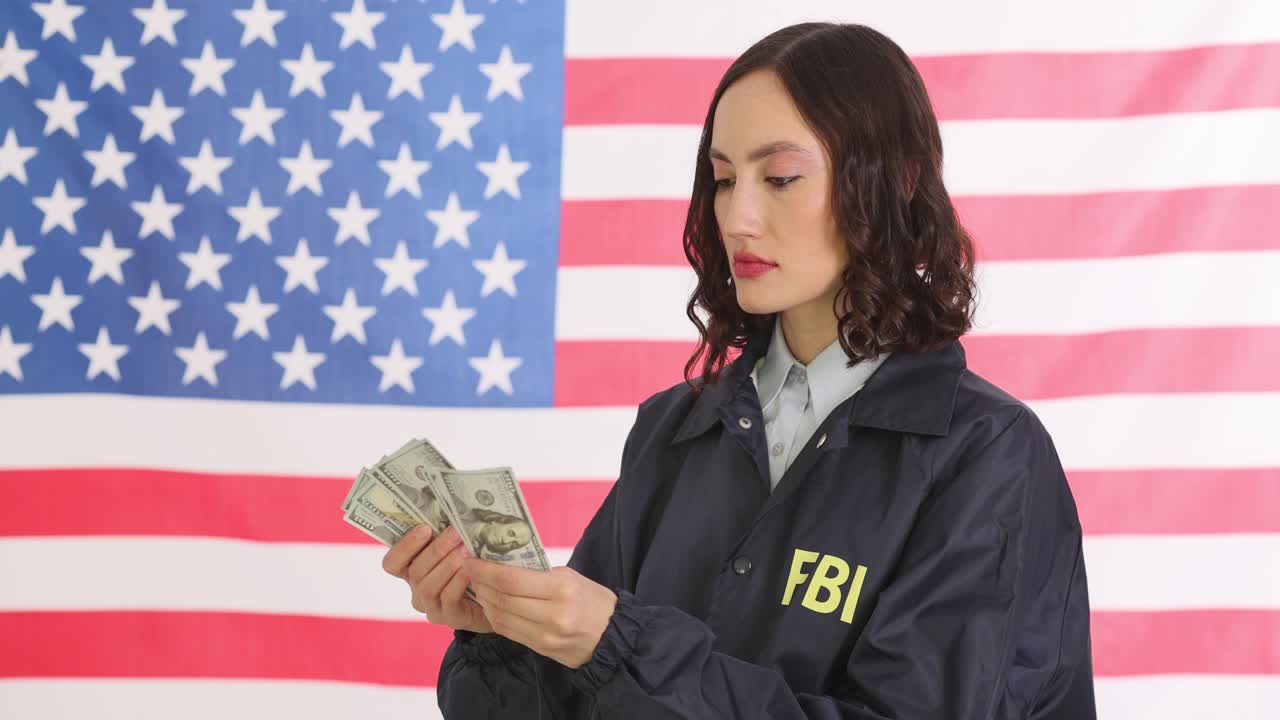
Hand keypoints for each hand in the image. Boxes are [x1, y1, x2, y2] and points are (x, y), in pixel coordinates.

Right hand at [382, 525, 492, 633]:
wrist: (496, 599)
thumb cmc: (472, 567)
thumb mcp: (455, 550)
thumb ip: (446, 536)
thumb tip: (452, 511)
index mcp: (411, 571)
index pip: (392, 563)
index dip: (404, 546)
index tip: (424, 528)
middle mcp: (416, 591)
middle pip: (415, 571)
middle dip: (437, 549)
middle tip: (456, 532)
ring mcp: (430, 606)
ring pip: (428, 586)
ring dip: (448, 564)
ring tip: (466, 548)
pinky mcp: (448, 617)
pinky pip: (447, 599)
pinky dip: (458, 581)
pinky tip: (470, 570)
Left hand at [464, 558, 617, 668]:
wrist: (612, 636)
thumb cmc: (591, 599)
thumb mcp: (569, 577)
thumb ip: (538, 574)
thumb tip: (503, 566)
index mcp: (561, 589)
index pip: (511, 580)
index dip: (485, 570)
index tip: (471, 560)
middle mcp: (551, 615)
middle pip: (502, 599)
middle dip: (480, 583)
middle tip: (470, 570)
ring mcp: (544, 635)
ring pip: (500, 617)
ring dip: (484, 600)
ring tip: (478, 586)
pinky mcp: (540, 648)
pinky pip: (507, 631)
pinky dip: (494, 616)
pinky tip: (490, 605)